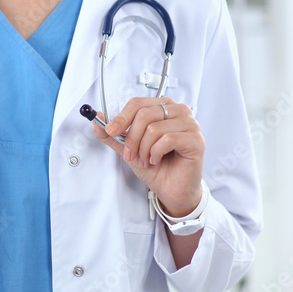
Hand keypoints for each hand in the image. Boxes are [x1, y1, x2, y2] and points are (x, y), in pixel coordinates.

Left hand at [92, 97, 204, 215]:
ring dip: (143, 148)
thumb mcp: (128, 147)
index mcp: (163, 107)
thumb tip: (97, 117)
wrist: (170, 188)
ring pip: (154, 128)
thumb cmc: (155, 165)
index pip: (137, 103)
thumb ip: (112, 134)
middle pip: (144, 114)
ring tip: (145, 159)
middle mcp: (178, 111)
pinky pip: (167, 139)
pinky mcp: (196, 140)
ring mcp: (190, 124)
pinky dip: (156, 152)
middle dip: (132, 138)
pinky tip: (156, 159)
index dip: (121, 117)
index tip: (111, 130)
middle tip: (130, 154)